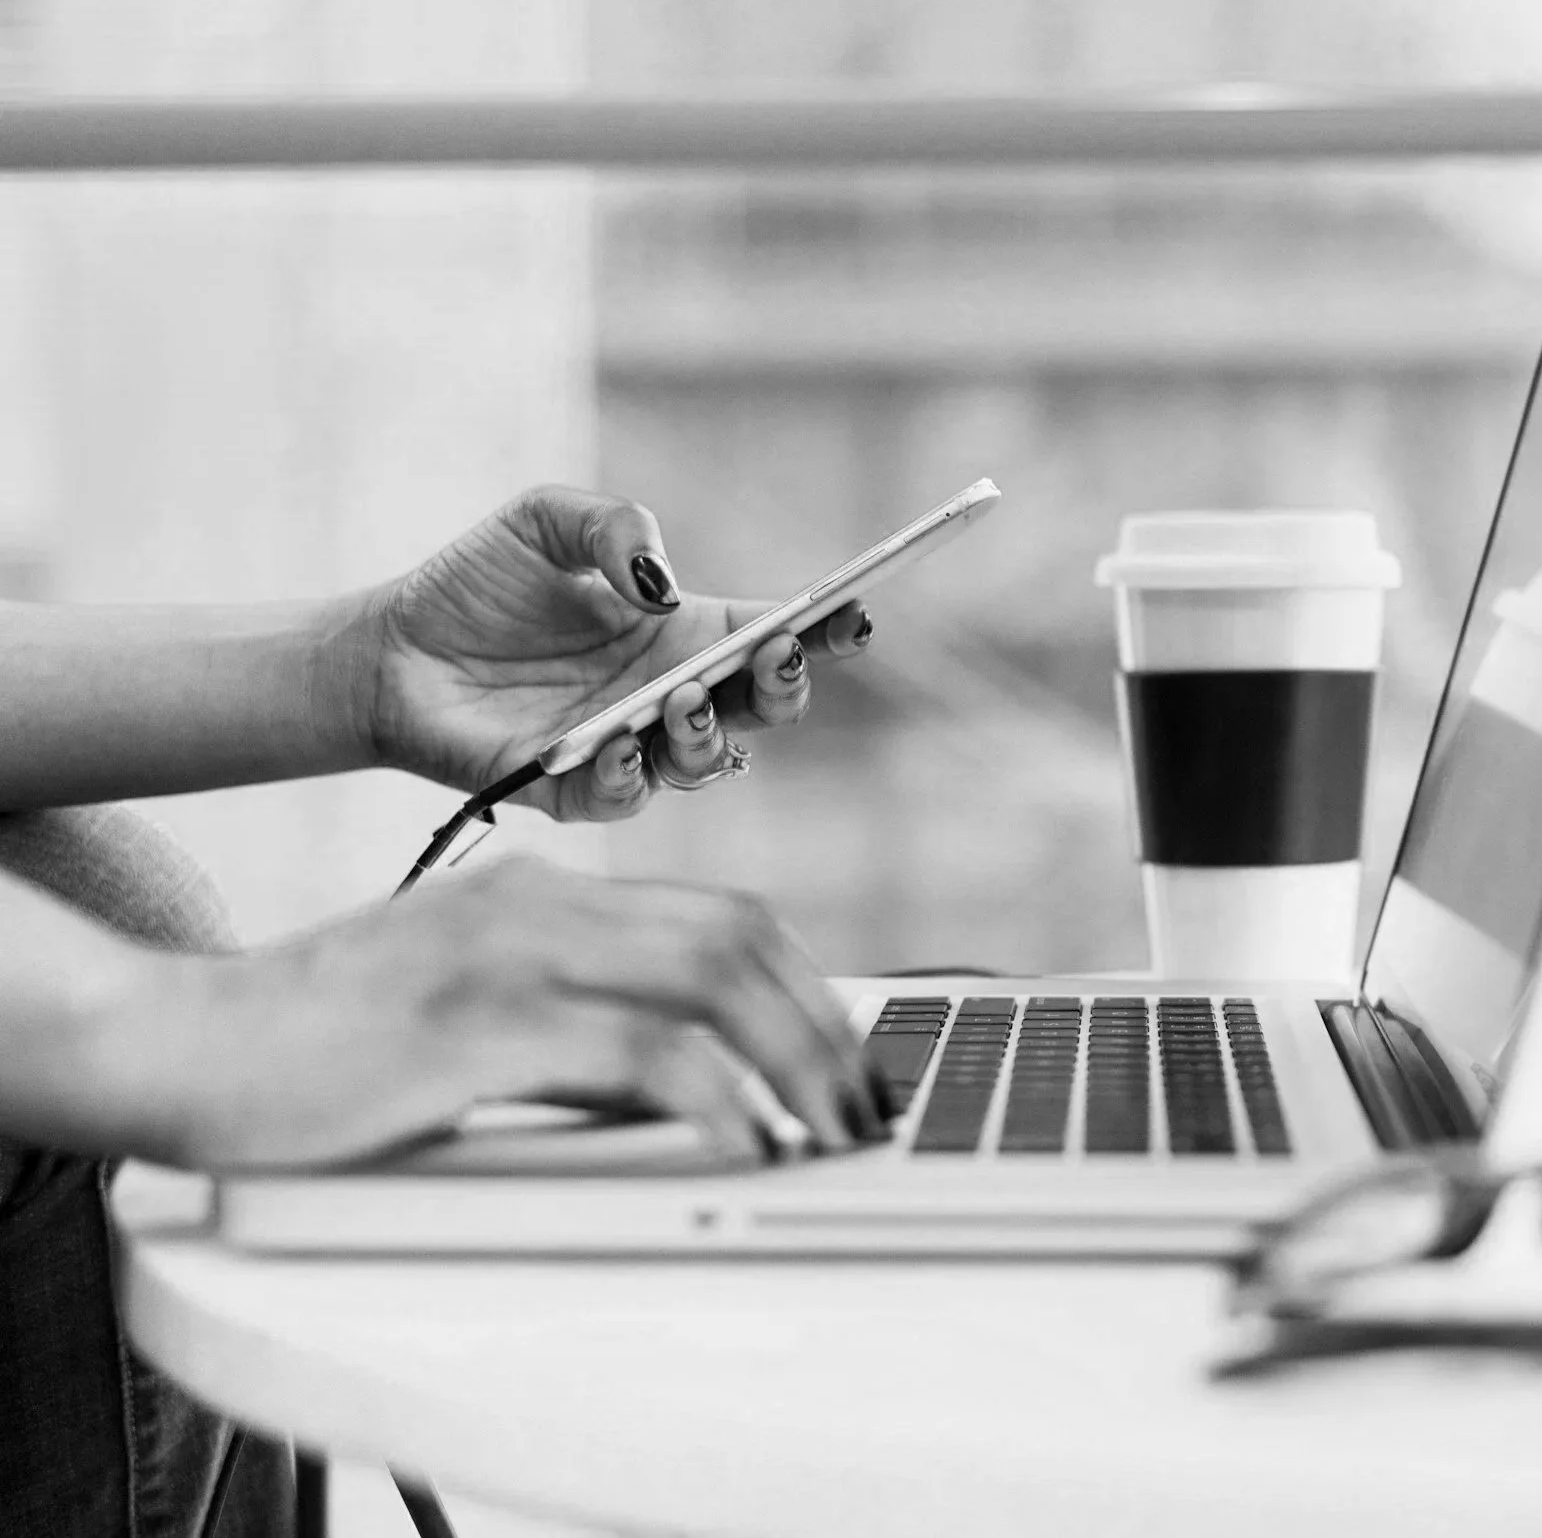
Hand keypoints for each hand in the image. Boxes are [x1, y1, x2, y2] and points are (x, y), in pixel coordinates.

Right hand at [117, 856, 897, 1169]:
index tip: (849, 1058)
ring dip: (793, 1060)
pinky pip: (634, 1053)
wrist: (179, 1041)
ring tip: (830, 1132)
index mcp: (542, 895)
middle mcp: (537, 906)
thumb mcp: (471, 1013)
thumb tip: (691, 1088)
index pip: (721, 915)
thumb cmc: (323, 1045)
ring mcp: (506, 956)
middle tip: (863, 1106)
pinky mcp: (473, 1026)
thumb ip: (572, 1026)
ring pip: (708, 980)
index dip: (806, 986)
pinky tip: (745, 1144)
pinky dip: (711, 1098)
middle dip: (824, 1025)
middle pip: (737, 937)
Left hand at [350, 485, 873, 818]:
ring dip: (708, 732)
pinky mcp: (572, 790)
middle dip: (786, 685)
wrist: (387, 651)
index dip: (824, 628)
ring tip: (682, 696)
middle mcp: (670, 694)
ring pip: (706, 761)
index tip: (852, 612)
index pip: (773, 634)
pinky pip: (624, 796)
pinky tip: (620, 740)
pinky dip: (632, 773)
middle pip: (762, 707)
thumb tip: (663, 584)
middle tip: (777, 653)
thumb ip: (614, 527)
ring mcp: (629, 746)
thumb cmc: (475, 584)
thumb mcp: (545, 520)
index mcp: (683, 633)